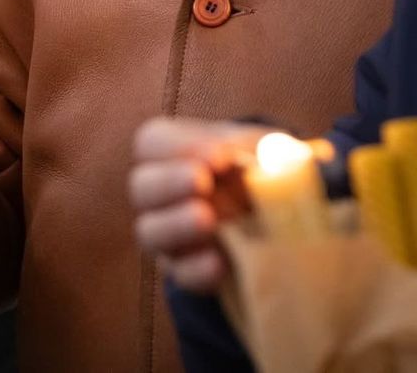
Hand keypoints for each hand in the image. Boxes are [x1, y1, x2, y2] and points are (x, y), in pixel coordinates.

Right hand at [129, 117, 269, 293]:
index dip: (179, 147)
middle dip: (170, 183)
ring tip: (207, 220)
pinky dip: (199, 269)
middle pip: (142, 187)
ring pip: (150, 232)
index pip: (151, 142)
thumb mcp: (265, 148)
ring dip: (178, 225)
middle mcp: (159, 194)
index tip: (220, 157)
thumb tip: (271, 162)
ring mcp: (167, 236)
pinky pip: (181, 274)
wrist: (274, 211)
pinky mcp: (185, 271)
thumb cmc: (258, 164)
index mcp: (172, 151)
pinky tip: (221, 263)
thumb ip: (266, 150)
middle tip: (201, 182)